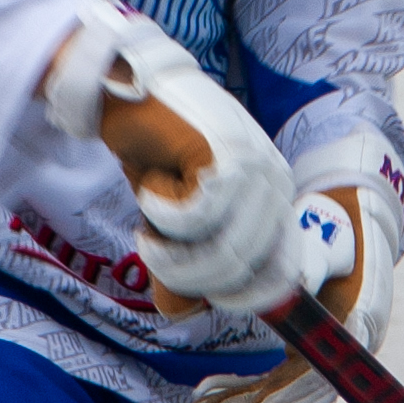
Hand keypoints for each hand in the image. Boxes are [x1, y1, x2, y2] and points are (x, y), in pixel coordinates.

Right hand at [42, 0, 300, 312]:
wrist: (126, 89)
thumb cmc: (154, 153)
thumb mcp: (169, 222)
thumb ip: (181, 266)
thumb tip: (182, 313)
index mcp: (273, 198)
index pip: (277, 273)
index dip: (234, 294)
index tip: (189, 294)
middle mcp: (274, 184)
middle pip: (239, 270)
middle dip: (186, 274)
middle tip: (150, 244)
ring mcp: (255, 169)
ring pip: (218, 253)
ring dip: (168, 249)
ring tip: (147, 218)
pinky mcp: (225, 157)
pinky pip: (193, 221)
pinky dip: (160, 213)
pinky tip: (152, 182)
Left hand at [192, 130, 403, 402]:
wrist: (348, 223)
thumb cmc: (335, 226)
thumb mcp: (328, 237)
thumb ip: (315, 260)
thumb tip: (301, 282)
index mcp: (358, 322)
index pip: (327, 376)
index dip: (293, 398)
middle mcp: (345, 347)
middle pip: (301, 397)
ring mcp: (324, 353)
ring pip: (284, 395)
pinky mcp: (304, 353)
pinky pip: (275, 382)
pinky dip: (242, 389)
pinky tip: (209, 390)